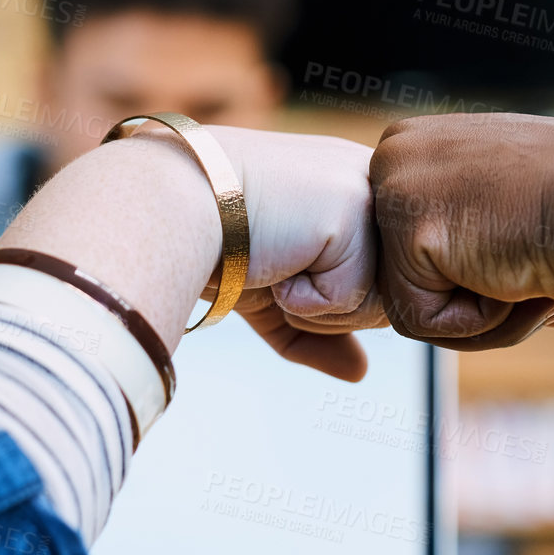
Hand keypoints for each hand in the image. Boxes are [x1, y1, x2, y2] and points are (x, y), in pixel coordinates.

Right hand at [0, 127, 382, 382]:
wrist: (169, 203)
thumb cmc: (211, 240)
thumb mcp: (273, 292)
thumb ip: (320, 330)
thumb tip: (360, 373)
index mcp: (358, 186)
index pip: (379, 279)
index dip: (326, 296)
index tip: (279, 262)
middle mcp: (374, 181)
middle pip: (384, 297)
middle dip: (323, 307)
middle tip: (274, 262)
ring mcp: (367, 192)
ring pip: (372, 303)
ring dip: (313, 304)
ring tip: (271, 256)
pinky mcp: (351, 212)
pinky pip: (346, 299)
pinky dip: (300, 297)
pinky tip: (270, 255)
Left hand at [368, 113, 553, 349]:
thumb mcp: (514, 193)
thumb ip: (475, 220)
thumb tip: (466, 268)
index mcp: (422, 144)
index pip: (421, 247)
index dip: (479, 275)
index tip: (532, 257)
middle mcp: (396, 154)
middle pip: (412, 274)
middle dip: (477, 297)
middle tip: (538, 275)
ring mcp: (394, 187)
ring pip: (417, 304)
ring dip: (482, 313)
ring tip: (530, 269)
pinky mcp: (404, 230)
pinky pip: (422, 321)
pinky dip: (476, 321)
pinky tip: (513, 275)